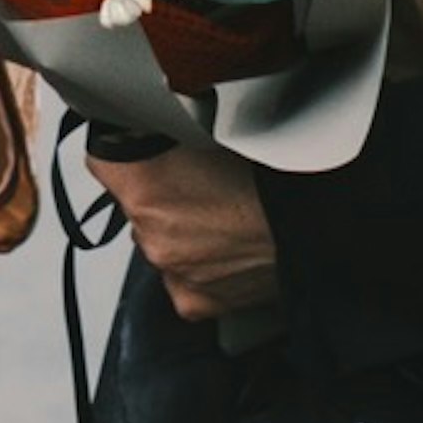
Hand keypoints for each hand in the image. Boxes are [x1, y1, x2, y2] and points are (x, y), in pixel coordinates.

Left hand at [98, 138, 279, 326]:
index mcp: (145, 187)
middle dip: (163, 199)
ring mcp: (173, 272)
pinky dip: (202, 268)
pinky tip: (232, 250)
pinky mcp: (194, 301)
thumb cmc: (278, 176)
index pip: (105, 161)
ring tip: (229, 219)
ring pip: (164, 245)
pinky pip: (185, 280)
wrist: (318, 225)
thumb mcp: (218, 131)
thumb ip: (175, 131)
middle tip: (208, 186)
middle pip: (138, 210)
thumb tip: (156, 122)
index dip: (125, 150)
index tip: (140, 148)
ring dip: (186, 234)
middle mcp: (151, 236)